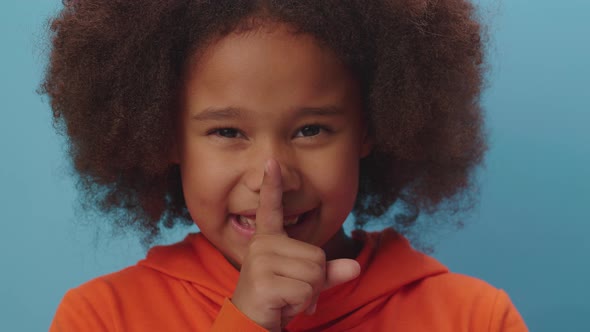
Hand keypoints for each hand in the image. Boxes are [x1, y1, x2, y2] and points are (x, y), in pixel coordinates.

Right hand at [231, 159, 360, 330]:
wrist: (252, 323)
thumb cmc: (278, 299)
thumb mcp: (305, 282)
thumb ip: (328, 272)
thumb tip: (355, 268)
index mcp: (268, 239)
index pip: (271, 208)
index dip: (272, 185)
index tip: (271, 162)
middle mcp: (261, 245)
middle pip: (317, 255)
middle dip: (314, 281)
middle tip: (291, 291)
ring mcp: (260, 262)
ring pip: (314, 272)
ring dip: (309, 293)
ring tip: (287, 298)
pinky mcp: (263, 282)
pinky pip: (306, 289)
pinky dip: (302, 304)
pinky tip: (284, 306)